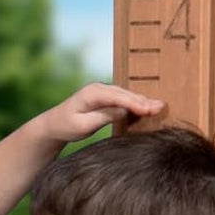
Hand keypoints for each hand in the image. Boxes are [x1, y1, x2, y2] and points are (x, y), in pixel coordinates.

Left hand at [38, 83, 166, 145]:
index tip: (149, 110)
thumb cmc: (66, 126)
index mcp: (93, 93)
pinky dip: (135, 104)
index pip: (118, 98)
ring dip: (143, 102)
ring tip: (159, 107)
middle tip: (161, 107)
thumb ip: (103, 117)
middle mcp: (99, 88)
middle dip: (144, 101)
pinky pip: (122, 100)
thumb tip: (123, 111)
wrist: (53, 124)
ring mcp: (102, 92)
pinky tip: (147, 108)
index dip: (135, 103)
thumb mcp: (83, 126)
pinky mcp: (105, 99)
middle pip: (125, 94)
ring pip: (126, 96)